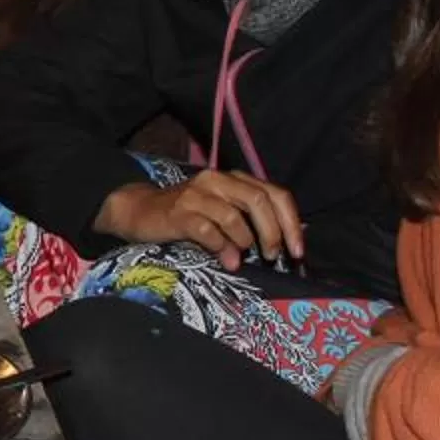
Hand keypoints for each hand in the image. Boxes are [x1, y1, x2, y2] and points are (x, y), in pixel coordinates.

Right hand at [94, 169, 305, 270]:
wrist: (141, 211)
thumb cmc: (189, 215)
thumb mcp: (223, 213)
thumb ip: (250, 223)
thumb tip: (282, 246)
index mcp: (235, 179)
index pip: (275, 193)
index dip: (291, 223)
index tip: (297, 251)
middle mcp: (218, 180)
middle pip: (259, 201)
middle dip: (272, 233)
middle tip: (272, 257)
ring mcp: (197, 194)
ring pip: (234, 216)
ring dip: (244, 242)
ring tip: (242, 257)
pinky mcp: (179, 213)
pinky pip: (208, 231)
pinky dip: (221, 248)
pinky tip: (224, 259)